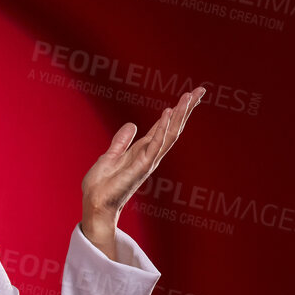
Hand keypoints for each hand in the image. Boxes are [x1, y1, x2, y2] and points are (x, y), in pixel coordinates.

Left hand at [80, 88, 203, 255]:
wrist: (95, 204)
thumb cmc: (102, 185)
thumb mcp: (111, 156)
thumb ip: (122, 141)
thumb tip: (132, 125)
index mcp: (143, 151)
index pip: (164, 127)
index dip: (177, 111)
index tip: (191, 95)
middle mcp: (150, 156)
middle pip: (172, 129)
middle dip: (186, 110)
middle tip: (199, 90)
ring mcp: (147, 161)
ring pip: (168, 135)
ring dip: (179, 115)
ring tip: (189, 97)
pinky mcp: (140, 167)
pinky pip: (154, 145)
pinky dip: (162, 129)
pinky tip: (168, 113)